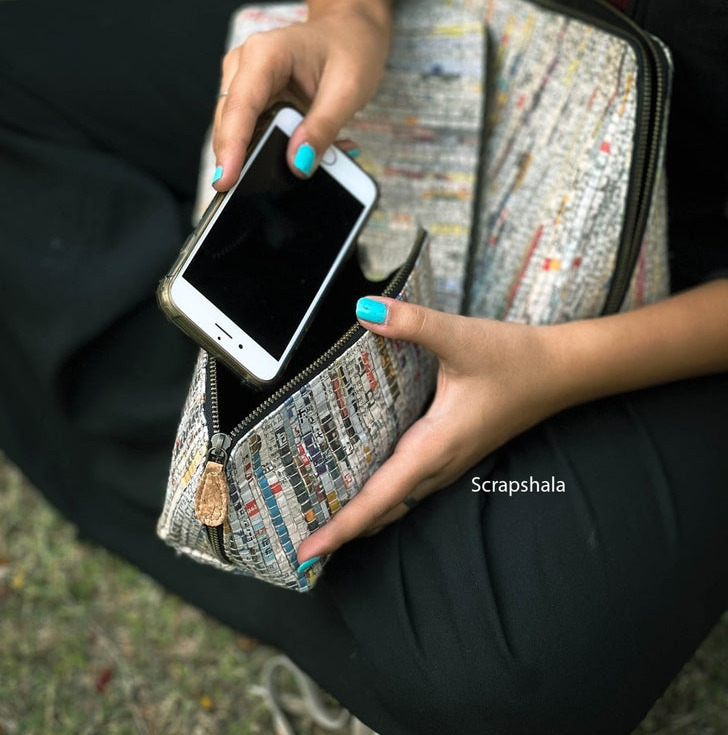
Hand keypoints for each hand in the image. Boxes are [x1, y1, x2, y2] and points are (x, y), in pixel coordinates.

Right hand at [211, 3, 389, 188]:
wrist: (351, 31)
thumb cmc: (351, 48)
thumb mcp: (348, 89)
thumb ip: (323, 128)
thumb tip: (298, 163)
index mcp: (265, 54)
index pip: (240, 106)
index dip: (231, 146)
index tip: (226, 180)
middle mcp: (245, 66)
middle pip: (229, 124)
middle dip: (238, 160)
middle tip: (254, 195)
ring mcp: (245, 84)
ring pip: (235, 133)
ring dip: (256, 158)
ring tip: (294, 169)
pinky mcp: (253, 102)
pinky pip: (252, 134)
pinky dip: (268, 151)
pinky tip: (297, 156)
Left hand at [296, 297, 565, 564]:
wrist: (561, 370)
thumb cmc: (515, 360)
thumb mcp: (461, 338)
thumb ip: (412, 324)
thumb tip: (365, 310)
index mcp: (435, 447)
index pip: (379, 497)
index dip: (341, 526)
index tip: (307, 553)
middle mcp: (439, 464)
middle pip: (383, 509)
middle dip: (343, 530)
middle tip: (301, 545)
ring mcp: (448, 461)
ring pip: (398, 501)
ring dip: (362, 515)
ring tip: (322, 521)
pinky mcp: (453, 450)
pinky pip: (409, 485)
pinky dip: (381, 496)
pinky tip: (364, 480)